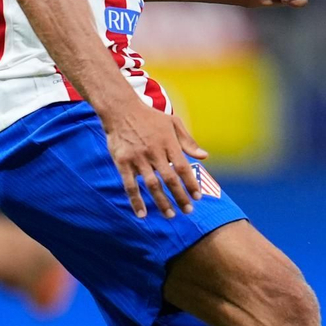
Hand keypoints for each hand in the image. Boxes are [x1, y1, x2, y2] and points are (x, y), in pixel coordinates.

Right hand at [101, 101, 207, 219]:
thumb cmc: (150, 117)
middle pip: (170, 179)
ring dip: (162, 202)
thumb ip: (188, 141)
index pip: (183, 167)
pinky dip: (136, 201)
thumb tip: (204, 157)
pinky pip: (130, 186)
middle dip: (180, 197)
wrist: (121, 109)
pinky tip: (142, 214)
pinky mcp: (123, 162)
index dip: (191, 184)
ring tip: (170, 215)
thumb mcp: (172, 123)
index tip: (197, 197)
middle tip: (188, 210)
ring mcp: (138, 158)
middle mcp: (154, 152)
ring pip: (152, 185)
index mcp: (168, 143)